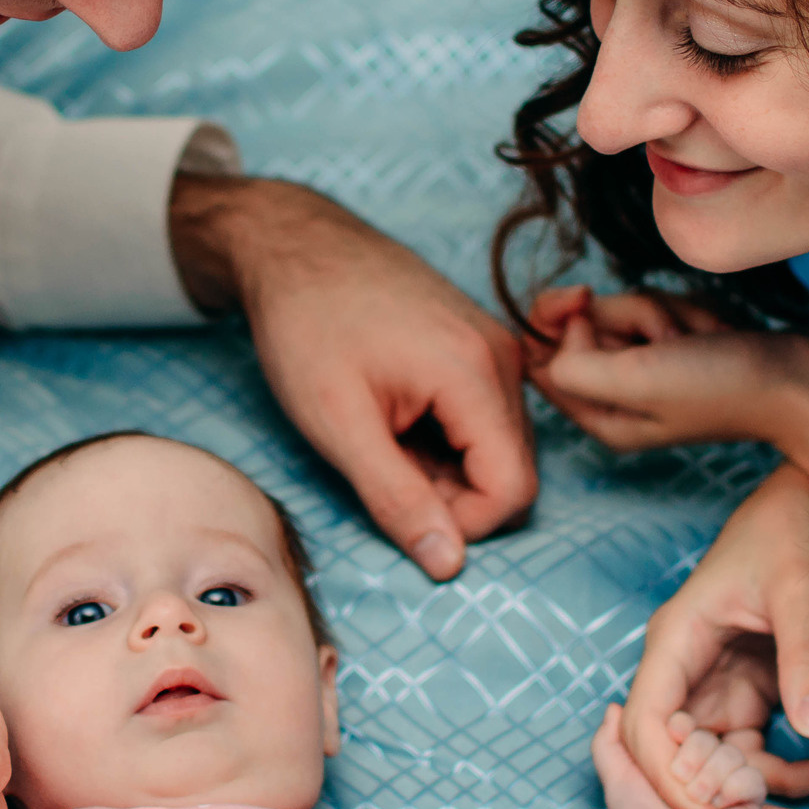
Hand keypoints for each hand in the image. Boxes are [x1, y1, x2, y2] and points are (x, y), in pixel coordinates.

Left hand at [171, 174, 535, 580]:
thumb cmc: (305, 325)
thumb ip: (397, 498)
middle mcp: (502, 357)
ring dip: (445, 468)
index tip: (399, 510)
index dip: (462, 524)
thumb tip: (450, 563)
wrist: (294, 245)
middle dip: (451, 496)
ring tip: (381, 438)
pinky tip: (393, 416)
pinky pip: (484, 417)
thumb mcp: (338, 424)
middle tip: (378, 468)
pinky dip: (444, 438)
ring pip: (496, 448)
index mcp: (476, 373)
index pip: (514, 491)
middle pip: (511, 471)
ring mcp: (494, 346)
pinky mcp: (479, 344)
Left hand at [524, 284, 799, 452]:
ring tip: (700, 337)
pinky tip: (716, 331)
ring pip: (629, 311)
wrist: (808, 381)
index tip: (580, 298)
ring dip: (665, 311)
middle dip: (628, 314)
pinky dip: (689, 310)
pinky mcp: (686, 348)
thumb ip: (573, 363)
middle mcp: (623, 397)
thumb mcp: (634, 380)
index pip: (542, 357)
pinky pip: (665, 308)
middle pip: (587, 326)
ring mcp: (656, 371)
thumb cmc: (725, 386)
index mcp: (601, 416)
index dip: (555, 318)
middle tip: (668, 337)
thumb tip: (566, 328)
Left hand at [592, 705, 761, 808]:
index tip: (671, 741)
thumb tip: (613, 707)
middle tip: (681, 781)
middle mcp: (701, 764)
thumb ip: (607, 740)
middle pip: (709, 737)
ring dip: (712, 778)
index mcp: (673, 755)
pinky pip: (752, 778)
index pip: (684, 722)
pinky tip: (721, 806)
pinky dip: (735, 789)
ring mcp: (726, 781)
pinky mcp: (748, 799)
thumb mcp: (614, 775)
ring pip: (731, 755)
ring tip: (699, 801)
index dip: (679, 729)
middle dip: (694, 757)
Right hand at [624, 463, 808, 808]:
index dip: (667, 778)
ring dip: (761, 793)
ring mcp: (718, 683)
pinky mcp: (750, 690)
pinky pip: (756, 748)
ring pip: (720, 760)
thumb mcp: (802, 592)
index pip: (649, 722)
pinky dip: (787, 770)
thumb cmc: (794, 531)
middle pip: (679, 754)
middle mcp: (687, 667)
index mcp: (677, 639)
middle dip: (715, 799)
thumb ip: (806, 659)